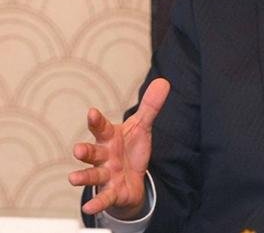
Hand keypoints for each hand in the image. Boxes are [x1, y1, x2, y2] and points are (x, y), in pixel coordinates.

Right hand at [68, 78, 169, 218]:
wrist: (132, 178)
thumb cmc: (130, 148)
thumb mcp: (142, 127)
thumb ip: (150, 107)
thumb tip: (164, 81)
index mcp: (110, 137)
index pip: (101, 127)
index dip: (96, 120)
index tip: (91, 112)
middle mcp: (104, 156)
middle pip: (93, 152)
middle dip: (84, 151)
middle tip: (77, 150)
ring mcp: (106, 174)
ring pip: (93, 175)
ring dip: (84, 177)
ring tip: (73, 179)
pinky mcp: (112, 191)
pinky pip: (104, 197)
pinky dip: (98, 203)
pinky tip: (89, 208)